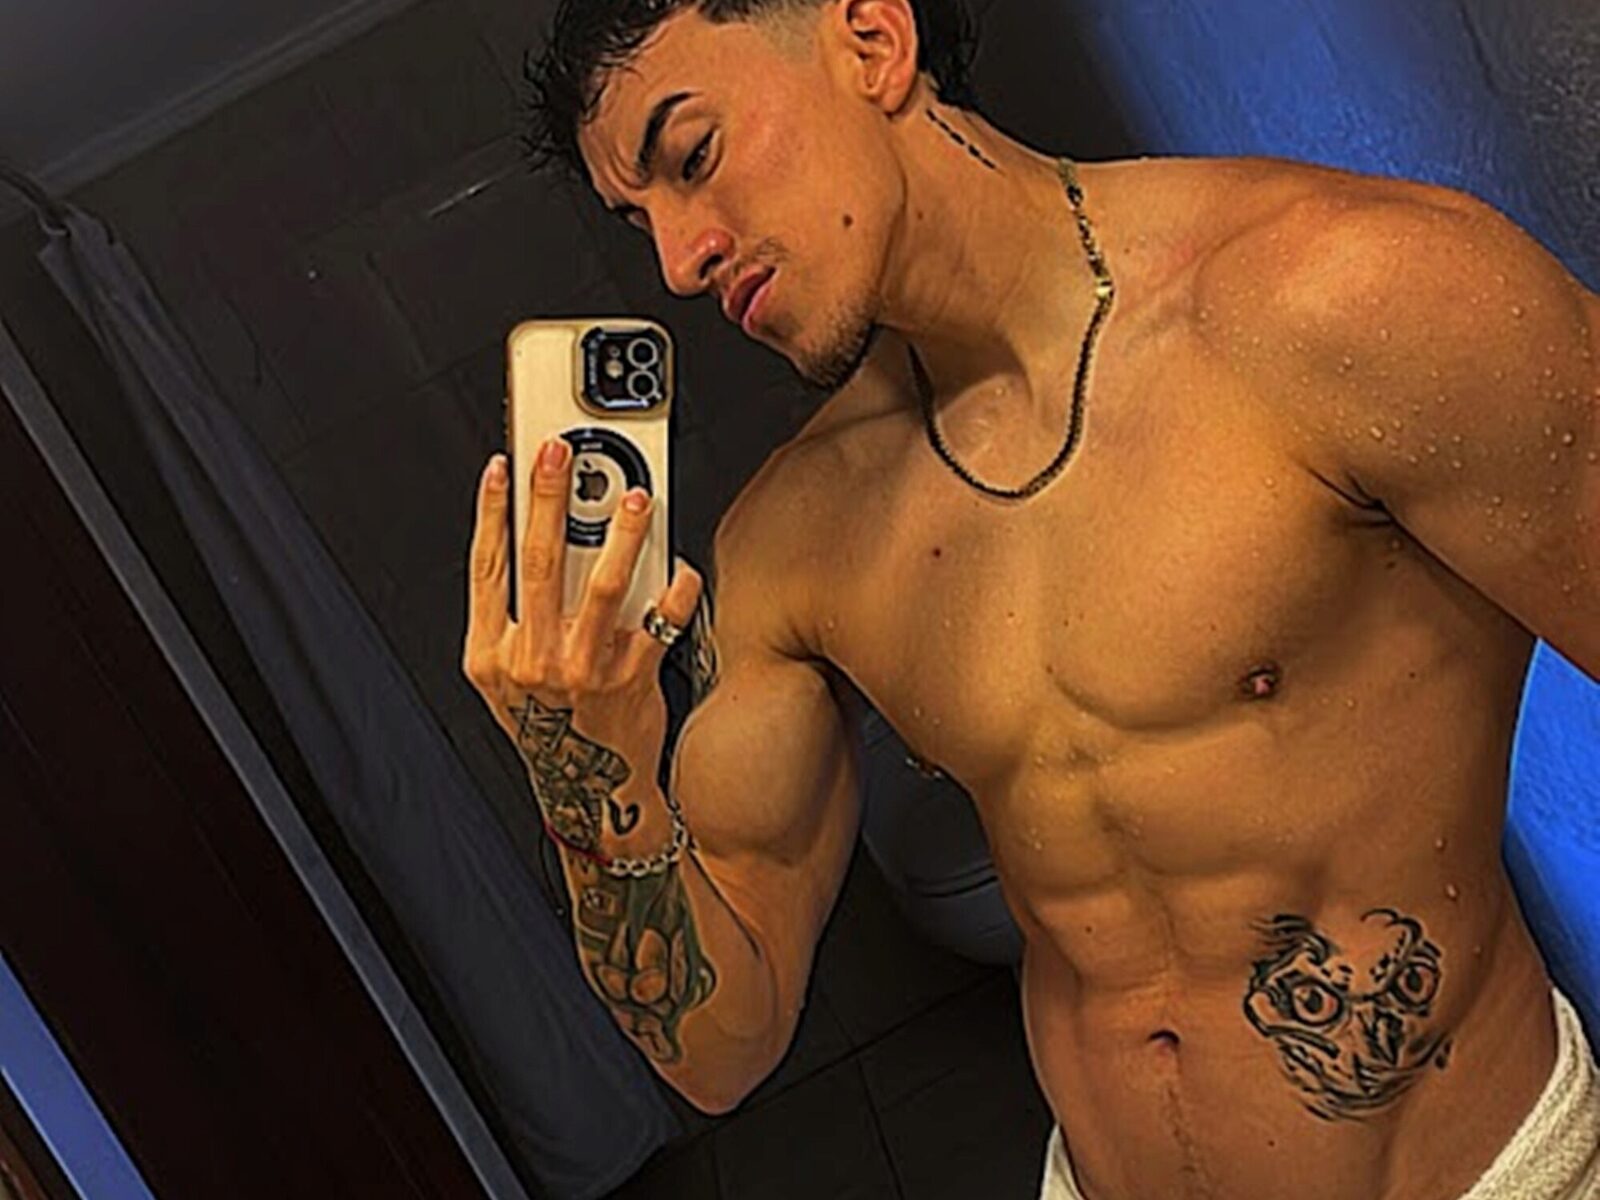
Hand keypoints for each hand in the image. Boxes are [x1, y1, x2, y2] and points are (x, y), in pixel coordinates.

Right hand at [463, 439, 701, 851]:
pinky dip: (674, 585)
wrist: (592, 792)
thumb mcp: (509, 680)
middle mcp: (531, 660)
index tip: (504, 467)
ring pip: (600, 582)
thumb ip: (516, 620)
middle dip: (548, 496)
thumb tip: (544, 541)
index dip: (492, 512)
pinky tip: (680, 565)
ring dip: (620, 532)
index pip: (485, 568)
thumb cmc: (553, 727)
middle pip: (537, 560)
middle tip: (561, 451)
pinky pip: (659, 619)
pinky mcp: (631, 680)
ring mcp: (582, 670)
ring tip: (636, 496)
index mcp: (490, 655)